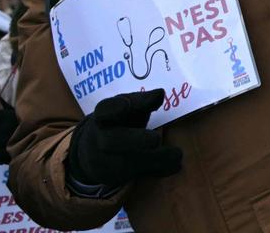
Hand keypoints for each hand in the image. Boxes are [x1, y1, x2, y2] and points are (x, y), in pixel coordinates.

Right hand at [66, 90, 181, 188]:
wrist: (92, 152)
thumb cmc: (118, 122)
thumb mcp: (126, 108)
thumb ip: (142, 101)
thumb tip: (159, 93)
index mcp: (103, 116)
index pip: (105, 110)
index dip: (116, 108)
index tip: (125, 105)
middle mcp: (101, 139)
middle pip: (112, 141)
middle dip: (134, 140)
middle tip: (156, 139)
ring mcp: (108, 160)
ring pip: (128, 163)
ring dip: (155, 159)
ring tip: (177, 154)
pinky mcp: (118, 176)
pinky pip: (139, 175)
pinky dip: (159, 170)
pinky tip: (175, 165)